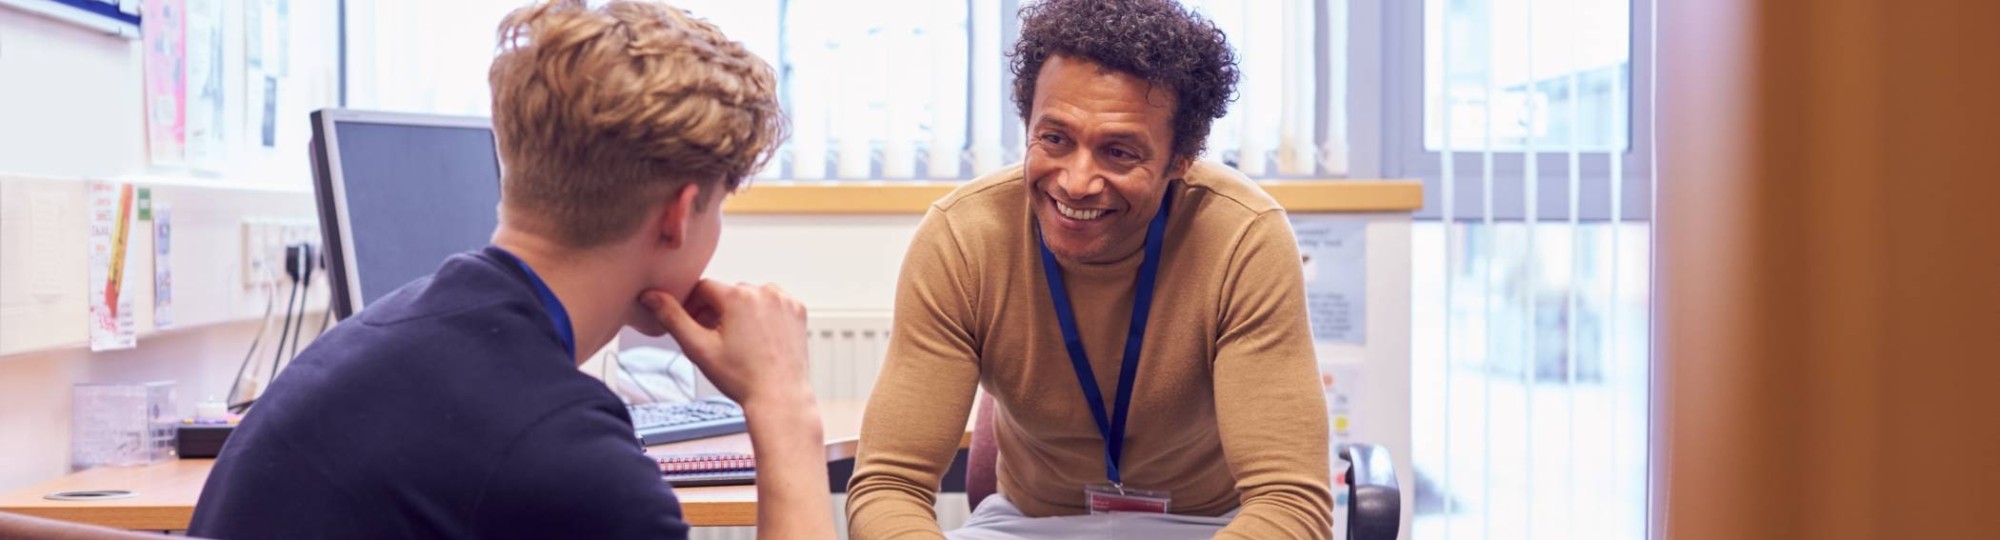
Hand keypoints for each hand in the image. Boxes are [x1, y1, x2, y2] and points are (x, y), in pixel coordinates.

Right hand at [640, 280, 813, 410]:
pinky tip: (757, 338)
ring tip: (737, 341)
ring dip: (740, 311)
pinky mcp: (798, 310)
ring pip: (750, 297)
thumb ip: (672, 318)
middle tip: (712, 339)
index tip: (693, 325)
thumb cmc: (741, 378)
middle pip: (727, 293)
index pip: (703, 288)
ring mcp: (784, 300)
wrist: (779, 397)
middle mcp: (764, 291)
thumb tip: (650, 296)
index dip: (693, 306)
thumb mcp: (698, 348)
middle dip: (716, 311)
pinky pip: (772, 303)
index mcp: (738, 296)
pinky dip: (763, 314)